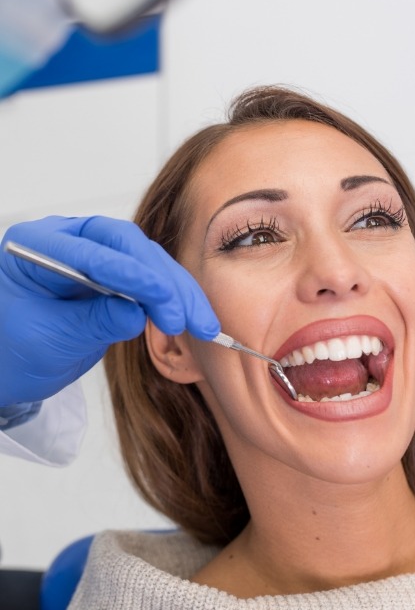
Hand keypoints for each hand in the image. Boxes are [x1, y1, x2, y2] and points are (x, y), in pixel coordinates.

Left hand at [0, 215, 219, 405]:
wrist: (10, 367)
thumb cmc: (10, 350)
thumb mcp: (47, 340)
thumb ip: (91, 323)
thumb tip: (135, 315)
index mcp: (37, 245)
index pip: (91, 251)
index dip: (130, 272)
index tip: (160, 295)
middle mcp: (70, 241)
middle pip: (129, 247)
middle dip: (162, 282)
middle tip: (181, 317)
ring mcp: (97, 257)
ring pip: (149, 263)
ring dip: (178, 293)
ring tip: (201, 325)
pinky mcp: (117, 278)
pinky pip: (153, 282)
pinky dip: (174, 301)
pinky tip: (192, 319)